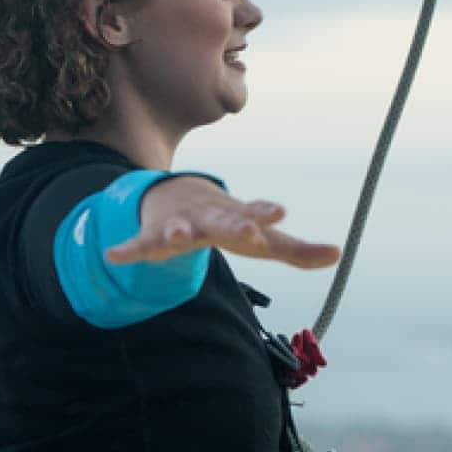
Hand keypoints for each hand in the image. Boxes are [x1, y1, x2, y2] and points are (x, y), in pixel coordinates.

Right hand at [102, 176, 344, 269]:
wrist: (178, 195)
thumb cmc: (227, 222)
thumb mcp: (261, 241)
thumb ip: (296, 251)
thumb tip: (338, 254)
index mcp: (236, 217)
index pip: (254, 214)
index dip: (265, 214)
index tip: (279, 212)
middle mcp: (208, 218)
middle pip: (221, 224)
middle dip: (232, 226)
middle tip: (245, 232)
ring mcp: (179, 225)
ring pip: (177, 231)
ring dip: (175, 233)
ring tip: (174, 238)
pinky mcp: (152, 237)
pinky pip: (139, 245)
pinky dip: (127, 250)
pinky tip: (113, 255)